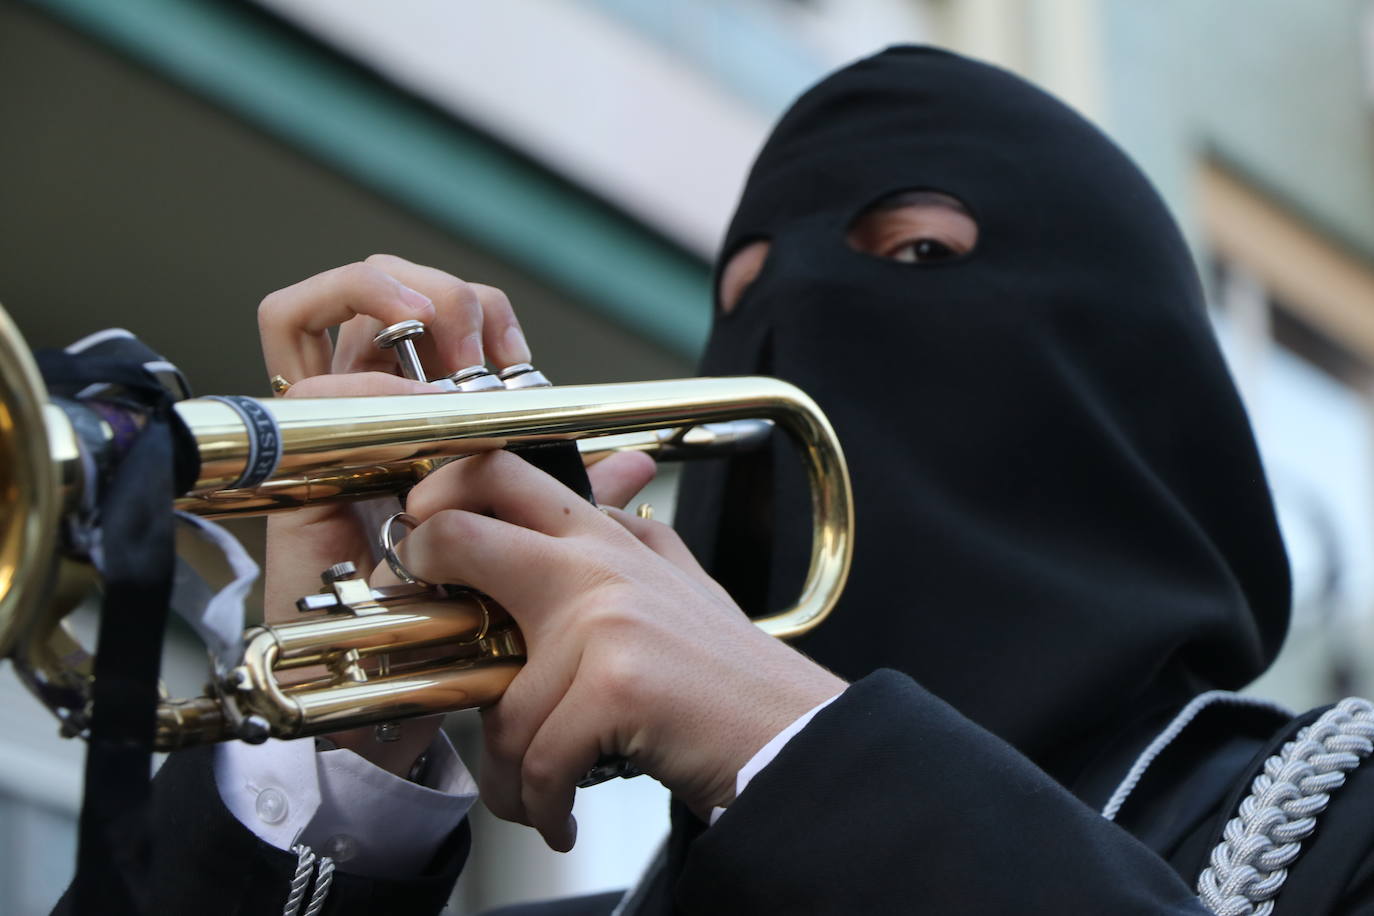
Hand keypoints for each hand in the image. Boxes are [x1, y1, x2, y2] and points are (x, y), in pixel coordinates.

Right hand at [255, 255, 655, 772]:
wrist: (391, 700)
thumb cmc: (456, 626)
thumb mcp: (528, 554)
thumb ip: (572, 506)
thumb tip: (634, 466)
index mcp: (431, 432)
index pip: (441, 328)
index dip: (481, 317)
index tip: (519, 358)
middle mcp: (376, 422)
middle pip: (383, 297)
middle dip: (436, 296)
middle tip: (476, 339)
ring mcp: (332, 433)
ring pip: (329, 311)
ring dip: (389, 298)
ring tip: (434, 329)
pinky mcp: (296, 461)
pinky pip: (303, 375)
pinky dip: (353, 358)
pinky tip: (406, 387)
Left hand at [390, 450, 846, 848]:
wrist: (793, 737)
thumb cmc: (728, 679)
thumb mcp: (677, 584)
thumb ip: (632, 535)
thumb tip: (606, 485)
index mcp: (611, 538)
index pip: (508, 472)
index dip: (443, 489)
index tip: (419, 533)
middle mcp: (603, 563)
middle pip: (465, 534)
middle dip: (420, 568)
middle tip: (424, 624)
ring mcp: (607, 618)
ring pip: (496, 702)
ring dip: (504, 770)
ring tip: (530, 792)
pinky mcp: (616, 683)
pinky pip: (536, 759)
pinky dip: (541, 805)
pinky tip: (560, 816)